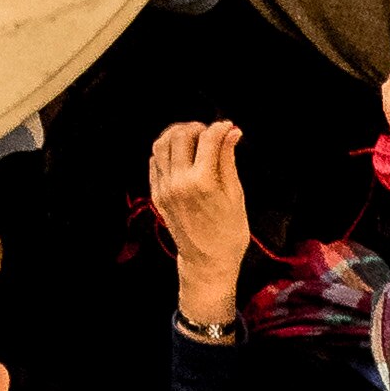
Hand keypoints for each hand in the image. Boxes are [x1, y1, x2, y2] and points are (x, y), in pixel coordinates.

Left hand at [148, 118, 250, 322]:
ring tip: (193, 139)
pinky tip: (180, 155)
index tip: (228, 127)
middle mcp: (178, 181)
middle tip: (209, 133)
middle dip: (196, 128)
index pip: (207, 138)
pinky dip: (166, 152)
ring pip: (160, 145)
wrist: (206, 262)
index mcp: (202, 181)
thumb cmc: (228, 232)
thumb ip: (228, 160)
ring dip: (176, 135)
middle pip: (180, 135)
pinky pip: (154, 162)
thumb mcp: (235, 195)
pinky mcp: (156, 194)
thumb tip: (231, 132)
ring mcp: (163, 188)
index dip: (220, 128)